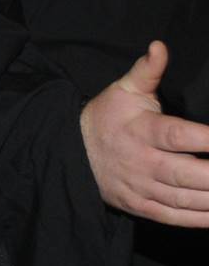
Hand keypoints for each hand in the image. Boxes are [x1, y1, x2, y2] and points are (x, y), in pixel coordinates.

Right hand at [81, 41, 208, 225]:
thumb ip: (147, 70)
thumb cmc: (106, 117)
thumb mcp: (124, 89)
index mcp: (141, 130)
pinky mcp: (139, 206)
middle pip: (186, 173)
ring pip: (184, 198)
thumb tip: (160, 46)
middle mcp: (141, 161)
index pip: (180, 136)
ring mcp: (139, 187)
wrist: (70, 152)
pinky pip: (173, 217)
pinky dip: (200, 219)